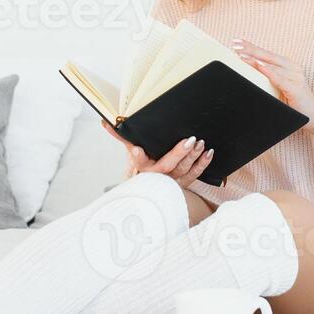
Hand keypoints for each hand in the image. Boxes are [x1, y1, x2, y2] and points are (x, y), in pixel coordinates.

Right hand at [100, 120, 214, 187]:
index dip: (137, 156)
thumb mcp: (130, 153)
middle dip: (178, 153)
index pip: (137, 161)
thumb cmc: (141, 168)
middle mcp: (156, 176)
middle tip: (189, 140)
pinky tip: (208, 152)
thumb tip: (105, 122)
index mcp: (140, 168)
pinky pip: (194, 174)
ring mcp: (171, 181)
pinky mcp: (183, 182)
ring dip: (192, 157)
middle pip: (165, 166)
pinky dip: (202, 164)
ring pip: (182, 170)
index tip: (137, 148)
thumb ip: (121, 137)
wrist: (150, 190)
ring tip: (199, 142)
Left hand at [230, 38, 313, 133]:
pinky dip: (271, 73)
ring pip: (273, 66)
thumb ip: (266, 79)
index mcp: (288, 66)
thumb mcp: (278, 88)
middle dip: (250, 49)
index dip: (251, 47)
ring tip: (241, 55)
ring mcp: (296, 78)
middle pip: (268, 56)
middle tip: (235, 44)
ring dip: (256, 60)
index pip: (266, 54)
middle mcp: (293, 68)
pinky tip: (260, 67)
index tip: (236, 41)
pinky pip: (281, 80)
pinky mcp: (297, 89)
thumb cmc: (295, 103)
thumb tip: (246, 72)